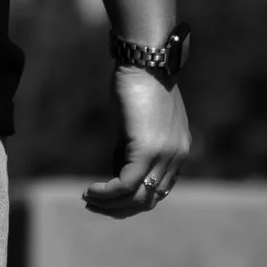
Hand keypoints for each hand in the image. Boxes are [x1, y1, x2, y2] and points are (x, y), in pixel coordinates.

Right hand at [82, 67, 190, 219]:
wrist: (146, 58)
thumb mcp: (138, 121)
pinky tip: (90, 190)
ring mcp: (165, 154)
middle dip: (120, 208)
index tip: (108, 198)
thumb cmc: (139, 82)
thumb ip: (132, 146)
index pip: (159, 189)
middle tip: (94, 204)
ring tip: (88, 198)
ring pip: (137, 196)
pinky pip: (125, 184)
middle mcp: (177, 156)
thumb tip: (117, 169)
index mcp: (178, 150)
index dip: (132, 200)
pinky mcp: (147, 149)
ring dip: (110, 203)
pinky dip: (106, 192)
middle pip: (149, 199)